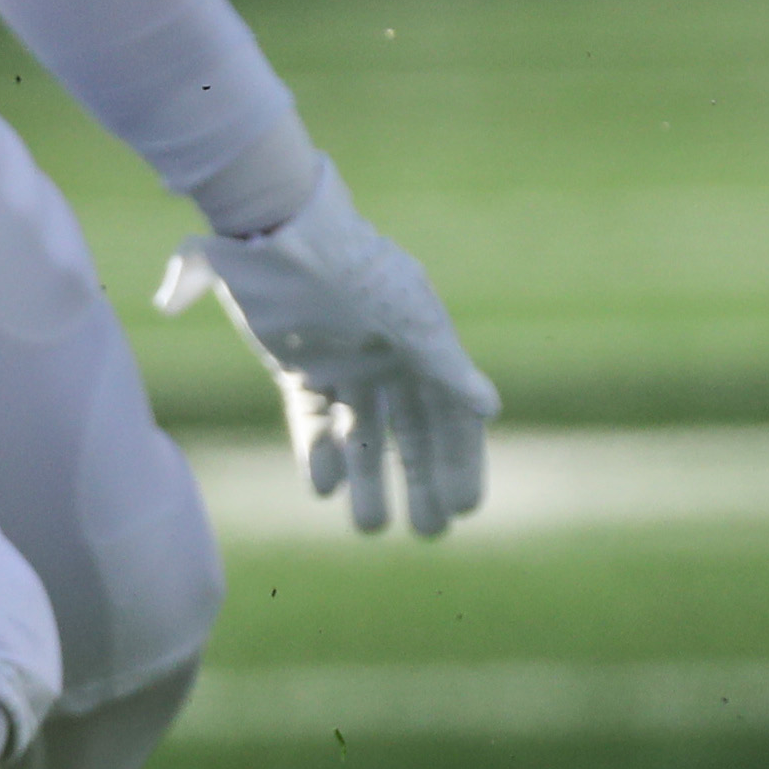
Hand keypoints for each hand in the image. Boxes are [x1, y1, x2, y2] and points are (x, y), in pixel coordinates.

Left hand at [158, 160, 499, 535]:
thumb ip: (445, 365)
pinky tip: (326, 491)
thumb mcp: (408, 319)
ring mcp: (342, 364)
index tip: (467, 507)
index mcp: (425, 343)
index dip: (461, 460)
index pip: (452, 414)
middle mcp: (388, 358)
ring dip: (368, 480)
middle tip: (428, 532)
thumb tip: (491, 409)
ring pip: (362, 435)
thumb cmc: (353, 271)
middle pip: (412, 433)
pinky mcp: (297, 369)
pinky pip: (314, 422)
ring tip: (371, 528)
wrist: (278, 236)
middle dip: (421, 481)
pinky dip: (319, 456)